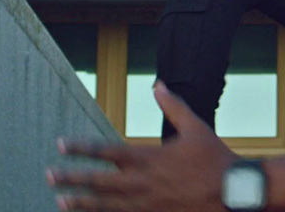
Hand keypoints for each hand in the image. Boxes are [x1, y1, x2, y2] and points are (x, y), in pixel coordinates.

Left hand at [47, 83, 237, 211]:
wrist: (235, 194)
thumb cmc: (215, 159)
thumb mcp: (195, 127)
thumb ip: (172, 106)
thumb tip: (157, 84)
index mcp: (150, 157)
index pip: (107, 152)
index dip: (82, 148)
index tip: (62, 145)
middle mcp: (143, 183)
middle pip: (99, 182)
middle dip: (72, 178)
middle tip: (49, 175)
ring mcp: (147, 205)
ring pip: (106, 206)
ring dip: (81, 203)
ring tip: (60, 201)